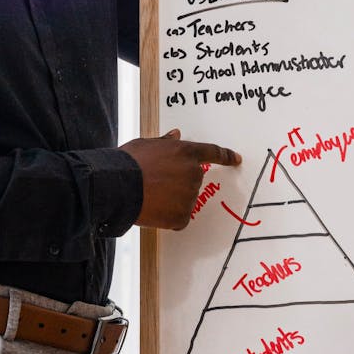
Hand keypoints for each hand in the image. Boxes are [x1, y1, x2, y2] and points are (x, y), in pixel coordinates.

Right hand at [119, 128, 240, 229]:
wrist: (118, 187)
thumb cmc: (129, 162)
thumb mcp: (146, 144)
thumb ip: (165, 142)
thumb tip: (175, 135)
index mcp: (185, 152)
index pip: (212, 152)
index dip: (225, 156)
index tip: (236, 159)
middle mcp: (193, 174)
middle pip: (193, 179)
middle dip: (178, 181)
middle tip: (156, 182)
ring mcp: (189, 196)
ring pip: (184, 199)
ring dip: (172, 198)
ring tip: (149, 194)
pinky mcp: (182, 217)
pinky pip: (178, 217)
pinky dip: (168, 216)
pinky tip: (152, 209)